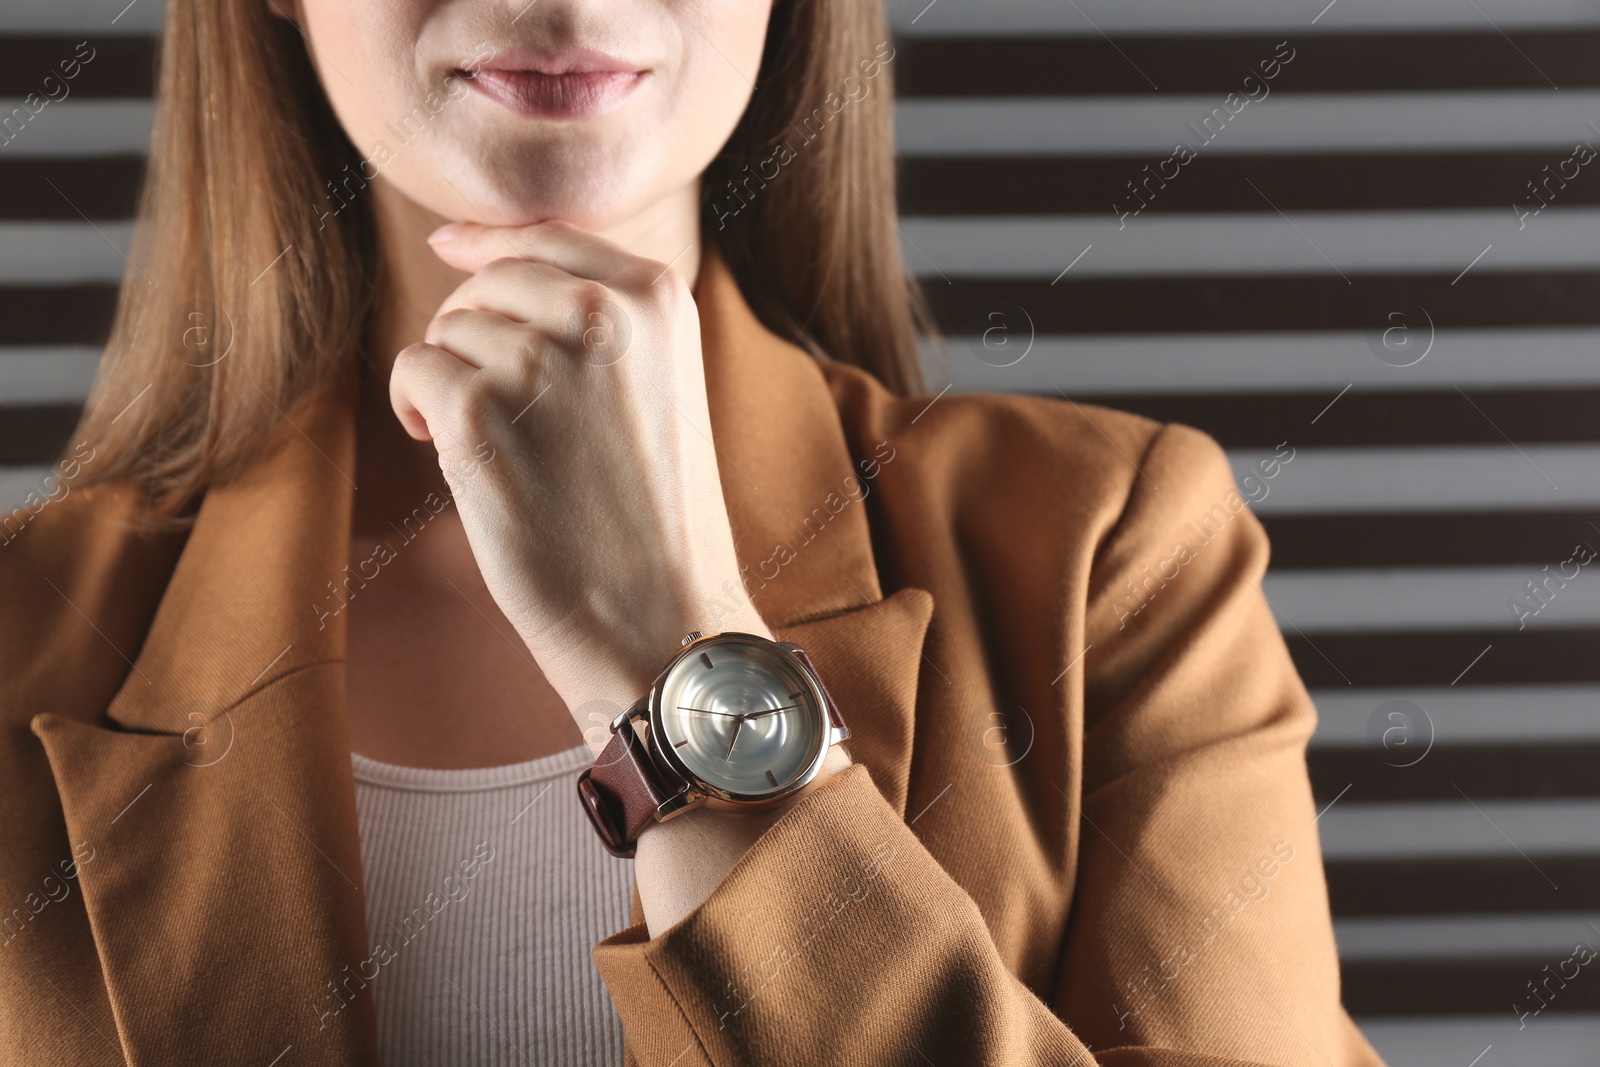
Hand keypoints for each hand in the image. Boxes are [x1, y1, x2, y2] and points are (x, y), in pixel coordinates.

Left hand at [389, 220, 770, 732]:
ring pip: (447, 329)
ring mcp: (538, 357)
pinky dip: (416, 410)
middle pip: (489, 281)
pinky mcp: (477, 410)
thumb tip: (482, 253)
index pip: (548, 235)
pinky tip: (452, 454)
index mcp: (656, 296)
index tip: (449, 248)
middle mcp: (600, 311)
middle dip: (473, 334)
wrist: (660, 613)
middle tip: (496, 408)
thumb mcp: (660, 385)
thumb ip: (602, 319)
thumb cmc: (655, 513)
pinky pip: (414, 370)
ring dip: (451, 381)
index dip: (489, 241)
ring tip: (494, 446)